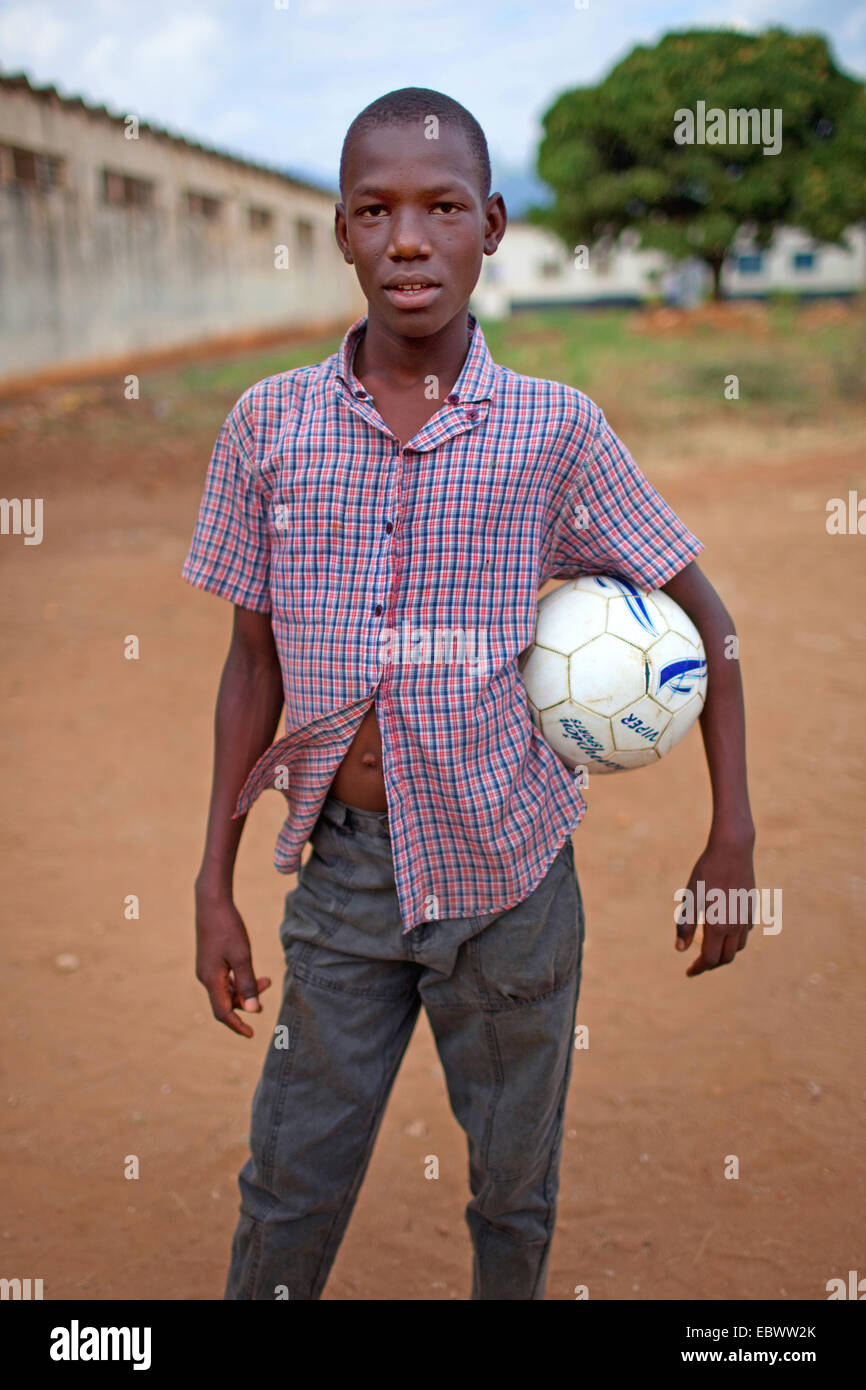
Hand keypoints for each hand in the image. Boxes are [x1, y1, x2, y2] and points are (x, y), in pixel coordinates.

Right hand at [195, 880, 271, 1035]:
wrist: (211, 902)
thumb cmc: (227, 928)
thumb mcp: (242, 956)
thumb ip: (247, 983)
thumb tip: (253, 1009)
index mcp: (210, 979)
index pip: (223, 1012)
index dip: (237, 1025)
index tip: (251, 1034)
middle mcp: (206, 977)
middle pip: (227, 1001)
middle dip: (248, 1000)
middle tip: (269, 985)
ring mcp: (207, 969)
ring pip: (227, 989)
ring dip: (246, 989)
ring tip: (267, 979)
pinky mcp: (210, 960)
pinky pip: (225, 979)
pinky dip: (240, 980)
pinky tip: (252, 972)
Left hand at [675, 835, 755, 977]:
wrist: (733, 849)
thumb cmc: (707, 872)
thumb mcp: (691, 897)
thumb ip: (685, 925)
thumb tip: (680, 949)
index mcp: (719, 926)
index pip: (710, 959)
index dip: (698, 968)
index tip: (688, 972)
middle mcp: (736, 926)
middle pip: (726, 957)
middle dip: (711, 964)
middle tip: (697, 964)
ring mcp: (746, 917)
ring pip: (738, 947)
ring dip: (725, 953)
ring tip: (710, 950)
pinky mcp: (751, 908)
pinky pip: (745, 933)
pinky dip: (734, 939)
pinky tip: (724, 933)